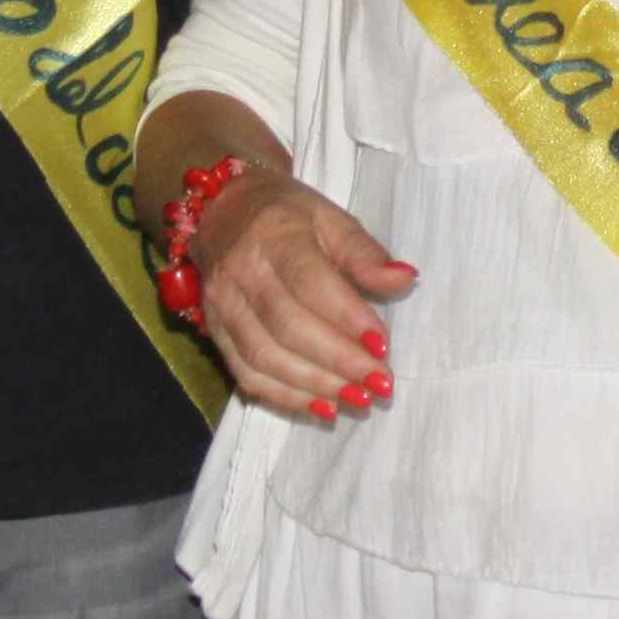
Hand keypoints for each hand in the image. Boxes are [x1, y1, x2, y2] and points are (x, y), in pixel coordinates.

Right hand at [195, 175, 415, 419]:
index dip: (347, 319)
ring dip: (315, 385)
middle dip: (338, 362)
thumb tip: (404, 279)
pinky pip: (245, 374)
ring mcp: (221, 304)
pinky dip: (284, 396)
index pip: (310, 283)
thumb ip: (365, 253)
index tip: (384, 347)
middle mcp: (241, 271)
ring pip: (264, 356)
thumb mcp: (331, 218)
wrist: (224, 211)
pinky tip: (321, 407)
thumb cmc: (288, 216)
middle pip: (288, 326)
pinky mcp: (214, 331)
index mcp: (275, 235)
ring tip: (357, 399)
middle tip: (380, 384)